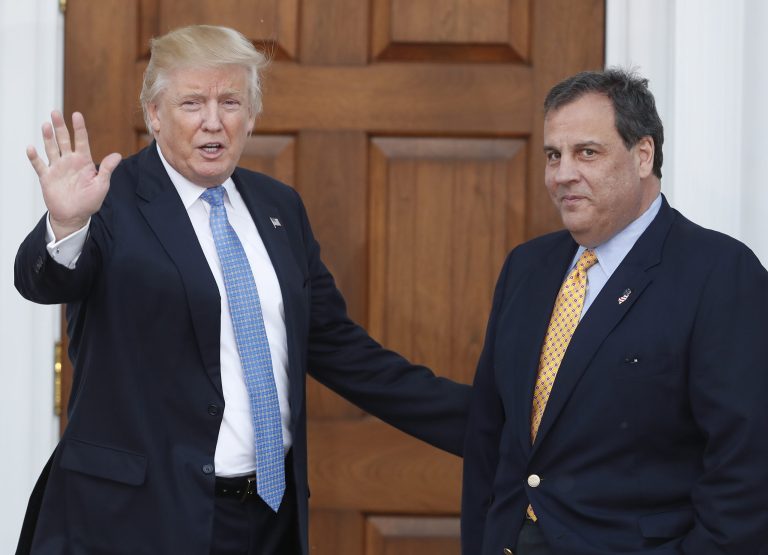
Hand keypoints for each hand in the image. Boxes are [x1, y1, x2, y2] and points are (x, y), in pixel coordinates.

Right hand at [27, 111, 120, 239]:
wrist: (74, 216)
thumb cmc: (90, 201)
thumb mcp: (101, 185)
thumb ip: (107, 169)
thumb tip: (117, 155)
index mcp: (83, 161)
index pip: (81, 141)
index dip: (79, 128)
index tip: (76, 115)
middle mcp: (69, 161)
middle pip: (63, 140)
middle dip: (60, 127)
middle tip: (55, 112)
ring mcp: (57, 168)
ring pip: (51, 148)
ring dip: (47, 137)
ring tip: (46, 125)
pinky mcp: (47, 177)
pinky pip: (39, 165)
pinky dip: (34, 157)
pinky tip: (31, 148)